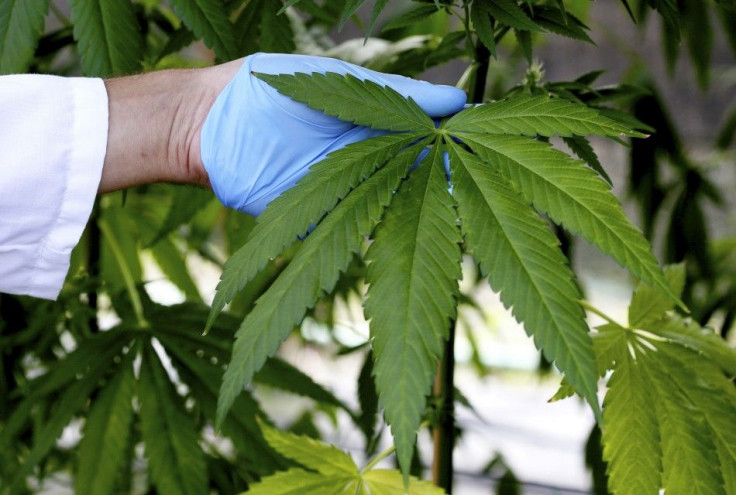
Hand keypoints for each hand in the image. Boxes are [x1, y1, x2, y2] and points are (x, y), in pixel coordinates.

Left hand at [200, 53, 466, 215]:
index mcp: (373, 126)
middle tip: (477, 185)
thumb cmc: (272, 90)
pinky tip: (411, 239)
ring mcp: (343, 194)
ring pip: (393, 210)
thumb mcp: (339, 83)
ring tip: (459, 218)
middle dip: (446, 184)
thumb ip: (397, 95)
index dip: (453, 145)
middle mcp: (364, 162)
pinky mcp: (320, 223)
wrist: (210, 124)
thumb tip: (458, 100)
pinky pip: (357, 235)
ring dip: (423, 216)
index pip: (426, 139)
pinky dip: (382, 238)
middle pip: (416, 178)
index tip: (482, 148)